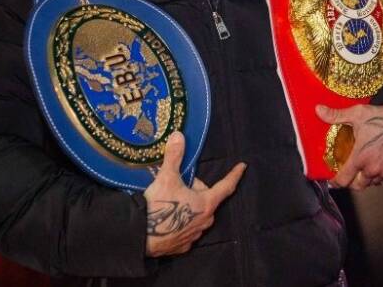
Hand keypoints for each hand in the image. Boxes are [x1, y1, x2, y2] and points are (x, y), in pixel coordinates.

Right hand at [144, 132, 245, 257]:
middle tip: (178, 185)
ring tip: (171, 202)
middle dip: (196, 190)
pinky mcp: (183, 245)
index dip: (234, 175)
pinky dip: (181, 222)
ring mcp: (195, 235)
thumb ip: (175, 156)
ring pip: (197, 215)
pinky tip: (168, 219)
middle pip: (206, 199)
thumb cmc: (158, 206)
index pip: (226, 186)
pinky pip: (186, 229)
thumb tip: (179, 136)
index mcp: (207, 203)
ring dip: (189, 207)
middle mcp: (205, 221)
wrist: (140, 236)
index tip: (242, 167)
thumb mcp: (167, 178)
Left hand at [317, 104, 382, 189]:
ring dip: (364, 179)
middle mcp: (372, 168)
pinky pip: (382, 179)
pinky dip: (376, 176)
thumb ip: (336, 115)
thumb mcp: (358, 114)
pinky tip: (374, 166)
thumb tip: (317, 110)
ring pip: (370, 183)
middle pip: (356, 186)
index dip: (335, 182)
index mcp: (360, 158)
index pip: (343, 180)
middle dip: (350, 182)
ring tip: (360, 169)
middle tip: (346, 173)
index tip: (331, 179)